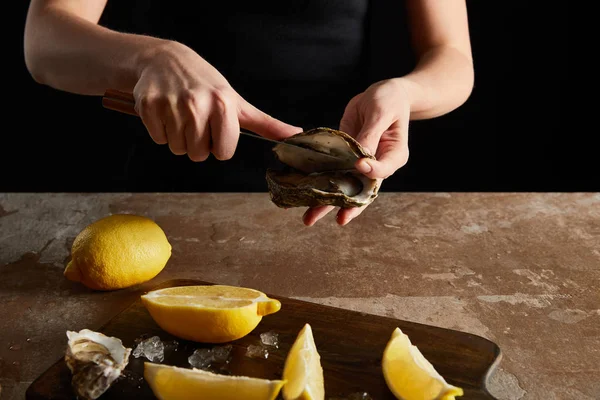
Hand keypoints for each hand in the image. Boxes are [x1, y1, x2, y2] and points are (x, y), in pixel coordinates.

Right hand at [133, 41, 299, 160]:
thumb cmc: (206, 85)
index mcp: (223, 106)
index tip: (216, 128)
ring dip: (179, 137)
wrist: (166, 60)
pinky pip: (158, 139)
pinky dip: (161, 130)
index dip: (220, 145)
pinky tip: (166, 111)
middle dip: (198, 143)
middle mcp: (197, 105)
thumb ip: (266, 124)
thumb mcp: (238, 103)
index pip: (223, 153)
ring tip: (181, 115)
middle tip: (196, 120)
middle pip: (198, 154)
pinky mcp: (148, 106)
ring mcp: (171, 106)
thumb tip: (296, 136)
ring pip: (177, 149)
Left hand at [303, 78, 410, 225]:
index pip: (382, 170)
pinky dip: (319, 183)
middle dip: (347, 206)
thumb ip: (371, 133)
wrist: (385, 94)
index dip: (370, 171)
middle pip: (362, 190)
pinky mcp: (347, 157)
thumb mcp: (381, 112)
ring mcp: (361, 163)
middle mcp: (378, 165)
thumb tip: (360, 155)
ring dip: (327, 202)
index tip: (359, 166)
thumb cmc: (389, 100)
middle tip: (336, 220)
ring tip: (309, 218)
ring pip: (344, 187)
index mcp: (394, 156)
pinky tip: (304, 193)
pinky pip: (333, 172)